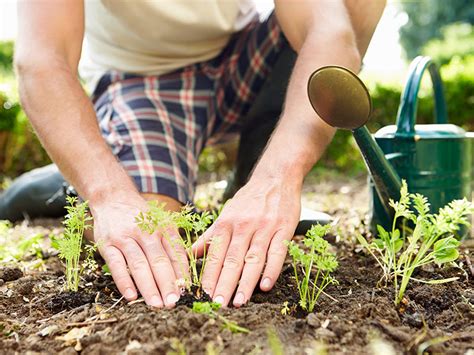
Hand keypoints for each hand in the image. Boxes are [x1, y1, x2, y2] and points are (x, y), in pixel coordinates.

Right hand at [91, 195, 188, 307]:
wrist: (112, 198)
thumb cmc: (141, 217)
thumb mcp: (160, 223)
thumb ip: (170, 245)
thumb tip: (183, 275)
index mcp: (163, 227)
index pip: (175, 253)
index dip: (182, 273)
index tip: (187, 291)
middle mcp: (146, 232)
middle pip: (159, 261)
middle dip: (167, 284)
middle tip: (174, 302)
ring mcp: (125, 238)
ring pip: (139, 264)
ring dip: (149, 286)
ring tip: (156, 304)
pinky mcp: (107, 244)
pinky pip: (116, 264)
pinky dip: (124, 281)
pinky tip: (131, 296)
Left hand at [193, 175, 300, 306]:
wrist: (275, 178)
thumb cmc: (248, 200)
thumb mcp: (226, 214)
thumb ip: (209, 236)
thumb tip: (188, 254)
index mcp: (226, 224)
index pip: (215, 255)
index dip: (209, 276)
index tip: (202, 296)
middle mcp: (243, 226)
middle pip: (232, 259)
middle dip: (224, 284)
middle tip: (217, 305)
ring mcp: (264, 228)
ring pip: (253, 258)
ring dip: (246, 282)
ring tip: (239, 302)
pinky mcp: (284, 229)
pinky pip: (277, 252)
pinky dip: (271, 269)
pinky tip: (265, 286)